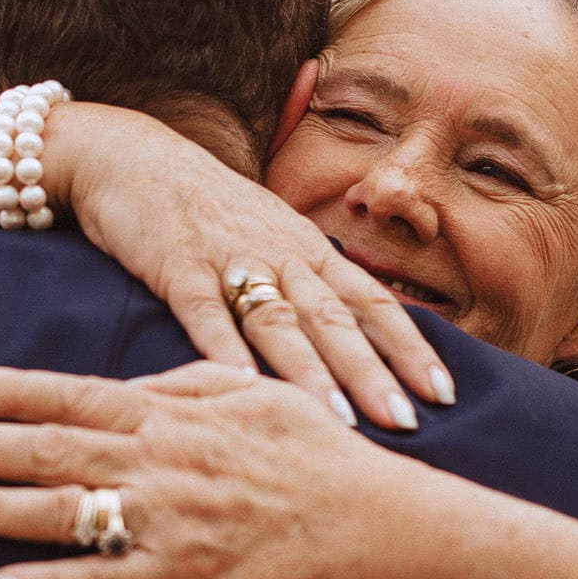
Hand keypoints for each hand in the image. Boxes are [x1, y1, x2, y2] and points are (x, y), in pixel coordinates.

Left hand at [0, 362, 419, 578]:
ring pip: (60, 513)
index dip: (7, 391)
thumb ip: (186, 384)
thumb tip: (133, 383)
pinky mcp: (182, 576)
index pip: (70, 396)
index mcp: (171, 414)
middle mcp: (157, 461)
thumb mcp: (253, 394)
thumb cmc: (319, 452)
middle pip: (46, 449)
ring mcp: (165, 520)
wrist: (374, 523)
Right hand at [53, 105, 450, 429]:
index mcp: (309, 249)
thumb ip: (311, 285)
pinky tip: (241, 388)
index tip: (444, 392)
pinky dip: (223, 351)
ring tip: (339, 420)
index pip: (373, 300)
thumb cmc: (210, 209)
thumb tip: (362, 337)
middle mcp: (280, 253)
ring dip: (310, 371)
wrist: (133, 157)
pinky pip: (204, 313)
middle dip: (372, 371)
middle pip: (335, 318)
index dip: (410, 346)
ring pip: (279, 320)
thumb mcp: (273, 238)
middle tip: (406, 421)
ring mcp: (229, 258)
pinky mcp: (177, 265)